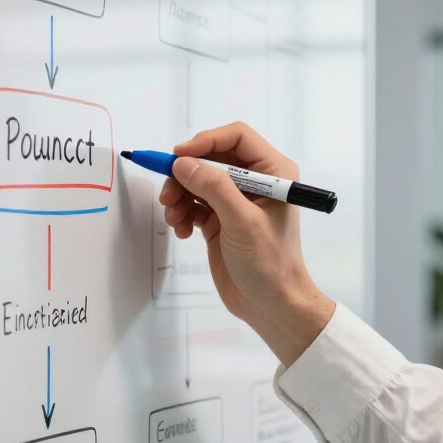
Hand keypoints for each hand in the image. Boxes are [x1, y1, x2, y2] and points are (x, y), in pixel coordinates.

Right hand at [158, 122, 333, 366]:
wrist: (271, 305)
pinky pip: (193, 203)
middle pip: (211, 158)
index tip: (179, 156)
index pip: (236, 137)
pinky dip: (183, 213)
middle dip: (186, 173)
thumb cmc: (270, 264)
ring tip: (174, 217)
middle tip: (168, 191)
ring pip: (197, 181)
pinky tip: (183, 230)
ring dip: (180, 195)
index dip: (206, 141)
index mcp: (273, 172)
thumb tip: (183, 163)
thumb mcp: (242, 222)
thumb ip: (214, 187)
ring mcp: (235, 201)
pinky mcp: (220, 220)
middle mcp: (255, 181)